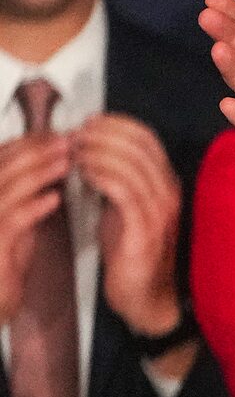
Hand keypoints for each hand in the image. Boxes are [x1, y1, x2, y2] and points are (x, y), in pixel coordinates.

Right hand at [0, 130, 69, 324]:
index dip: (28, 143)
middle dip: (34, 151)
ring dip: (36, 173)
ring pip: (5, 189)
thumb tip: (52, 167)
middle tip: (65, 141)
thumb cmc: (5, 261)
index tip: (56, 135)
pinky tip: (54, 198)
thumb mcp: (18, 220)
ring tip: (65, 162)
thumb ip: (28, 194)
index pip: (1, 158)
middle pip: (2, 167)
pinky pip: (11, 221)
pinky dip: (32, 207)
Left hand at [75, 113, 183, 337]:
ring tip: (75, 153)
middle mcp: (168, 192)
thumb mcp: (124, 206)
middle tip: (75, 136)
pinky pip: (123, 190)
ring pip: (131, 163)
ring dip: (97, 152)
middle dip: (102, 133)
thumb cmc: (129, 250)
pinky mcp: (145, 229)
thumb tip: (90, 147)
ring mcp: (159, 211)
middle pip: (139, 144)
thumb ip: (116, 177)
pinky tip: (84, 174)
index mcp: (166, 183)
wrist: (144, 294)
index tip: (87, 123)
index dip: (115, 123)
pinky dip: (101, 175)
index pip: (147, 137)